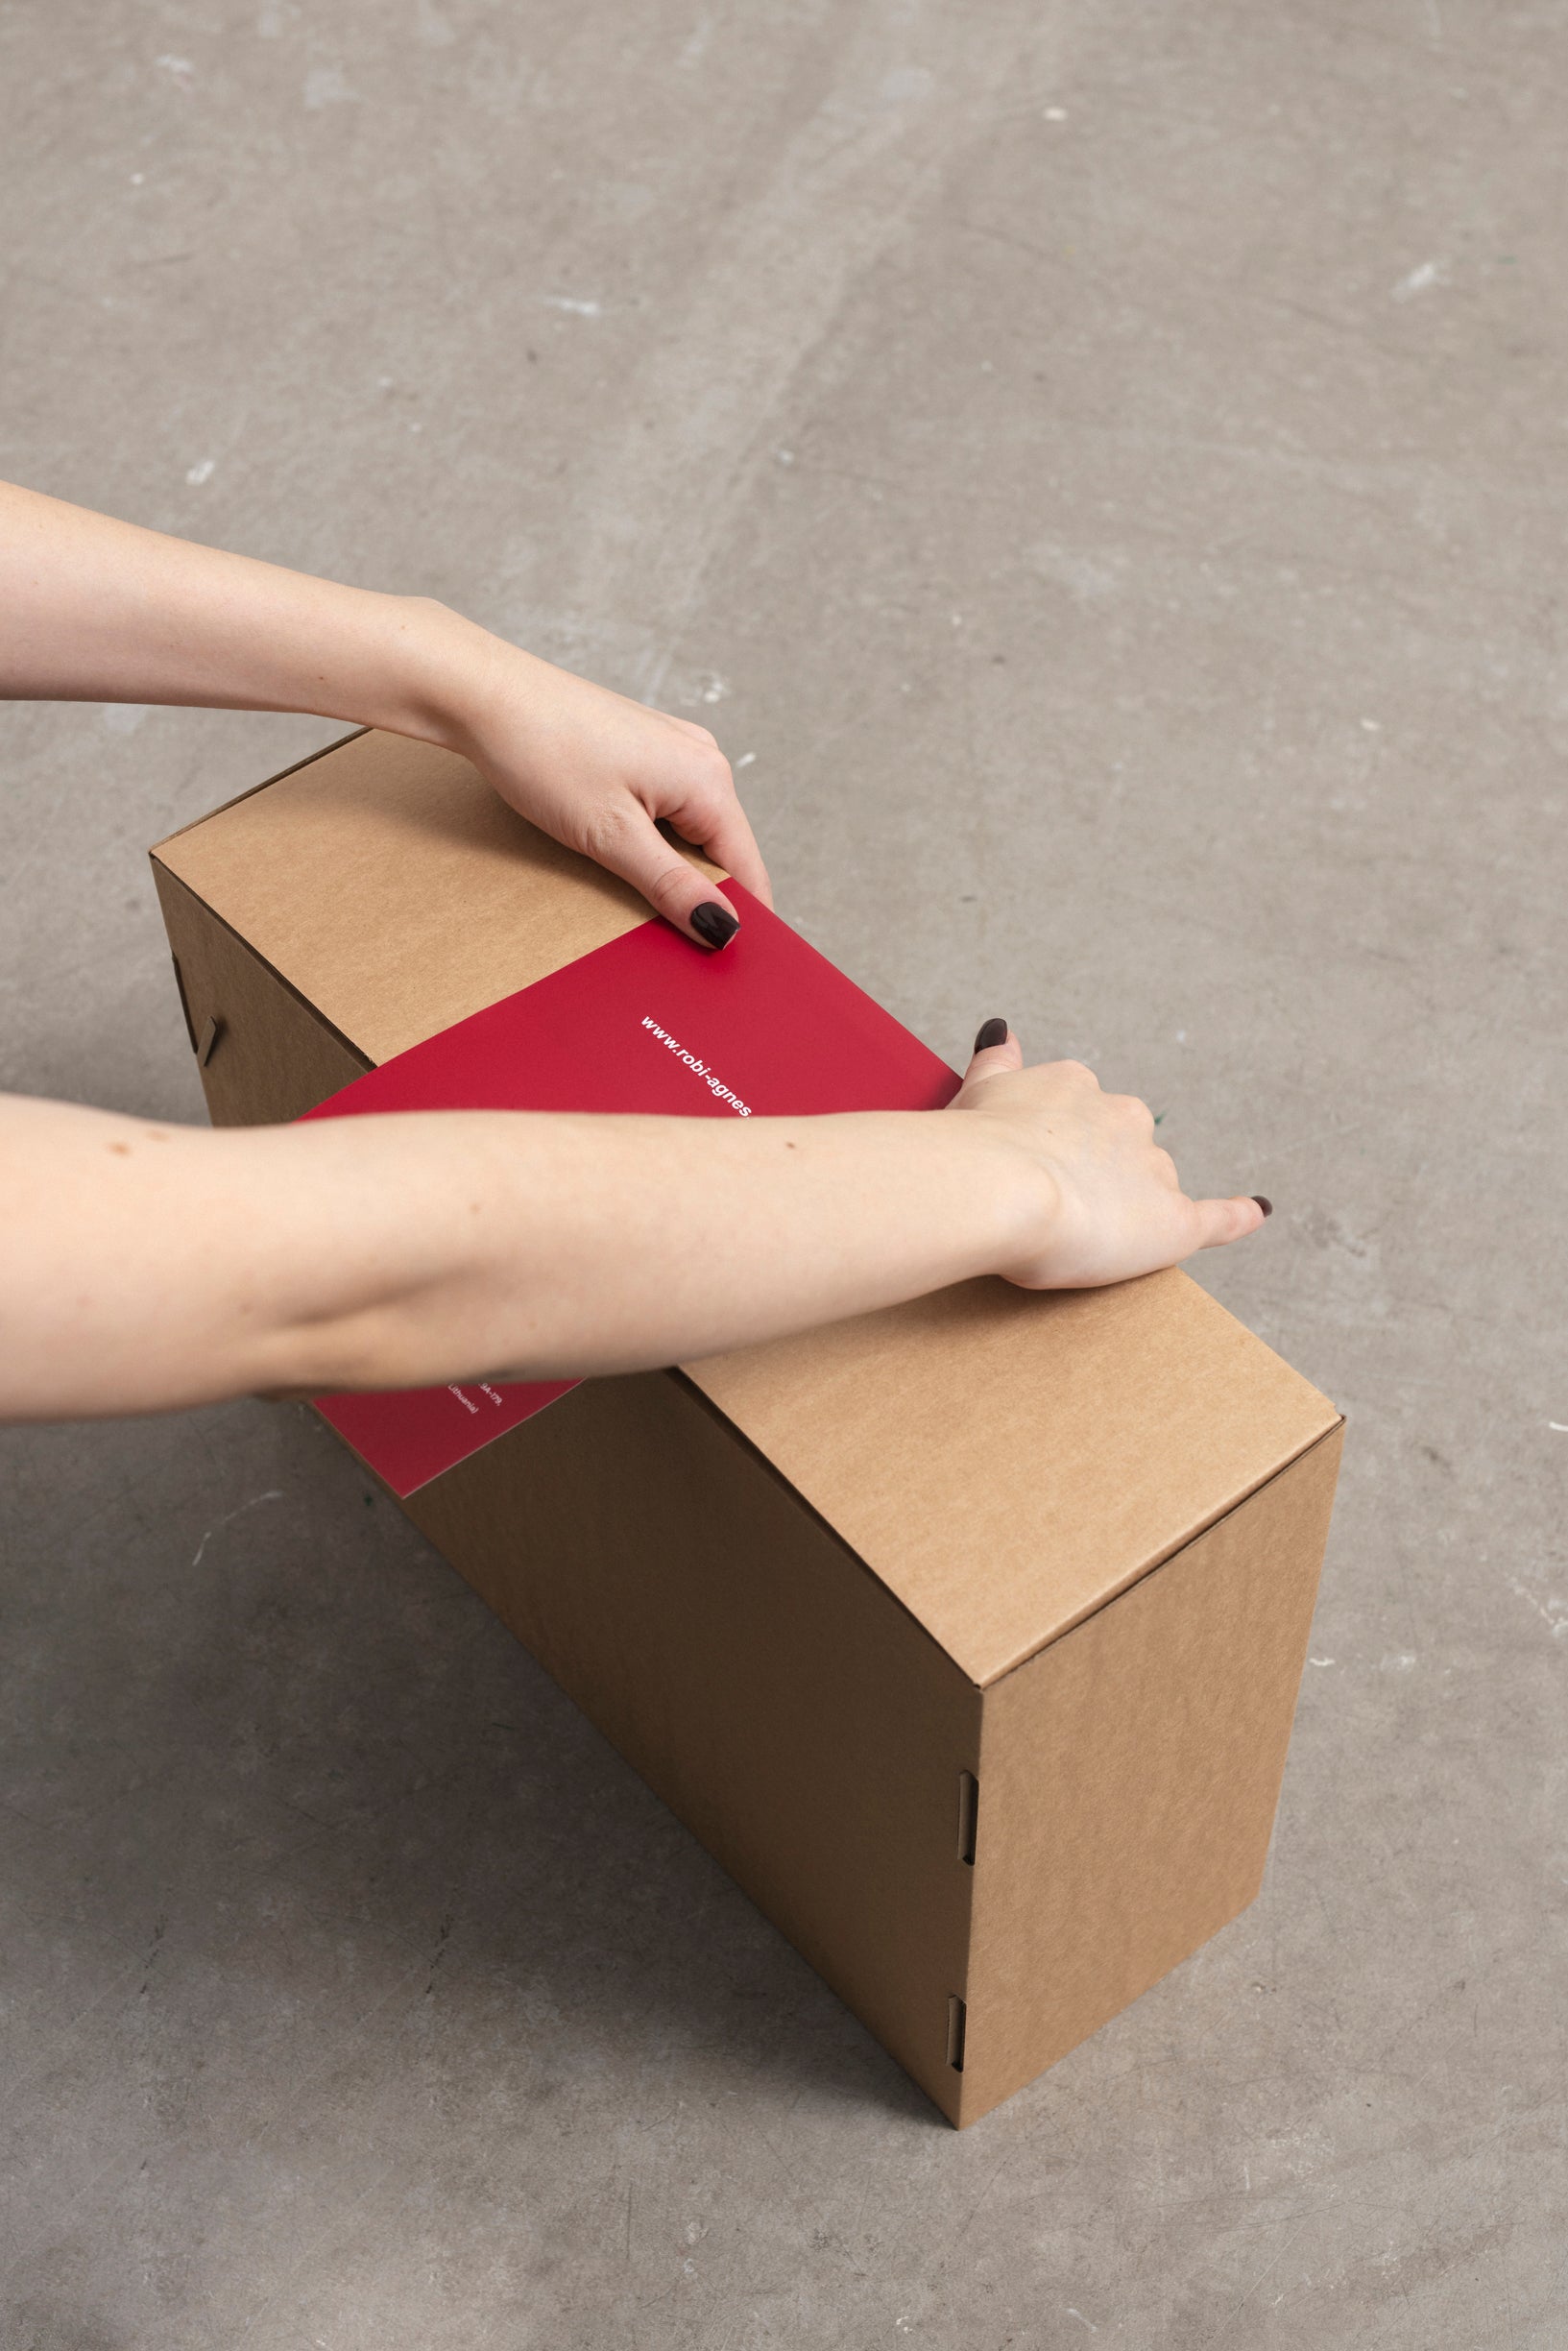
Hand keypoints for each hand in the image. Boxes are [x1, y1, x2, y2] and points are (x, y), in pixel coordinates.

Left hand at [447, 630, 771, 947]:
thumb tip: (724, 929)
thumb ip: (672, 886)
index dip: (740, 921)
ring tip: (639, 904)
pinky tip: (620, 859)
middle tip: (671, 946)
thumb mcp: (612, 836)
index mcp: (707, 779)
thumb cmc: (544, 754)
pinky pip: (666, 811)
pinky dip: (651, 844)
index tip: (722, 965)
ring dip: (671, 872)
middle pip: (722, 852)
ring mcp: (672, 750)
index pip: (747, 870)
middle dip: (701, 898)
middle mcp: (701, 759)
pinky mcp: (642, 750)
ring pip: (691, 833)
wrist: (485, 695)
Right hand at [951, 1022, 1268, 1287]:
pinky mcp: (1173, 1221)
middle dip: (1098, 1173)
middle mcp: (1121, 1117)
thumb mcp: (979, 1093)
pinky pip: (1217, 1217)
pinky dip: (1236, 1215)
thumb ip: (998, 1063)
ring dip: (1130, 1206)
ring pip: (1153, 1183)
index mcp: (1075, 1086)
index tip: (1036, 1164)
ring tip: (1088, 1238)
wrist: (996, 1187)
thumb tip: (1001, 1029)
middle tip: (1052, 1206)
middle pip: (1124, 1145)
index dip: (1059, 1144)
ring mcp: (1150, 1168)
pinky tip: (1255, 1211)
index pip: (1081, 1112)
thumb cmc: (974, 1148)